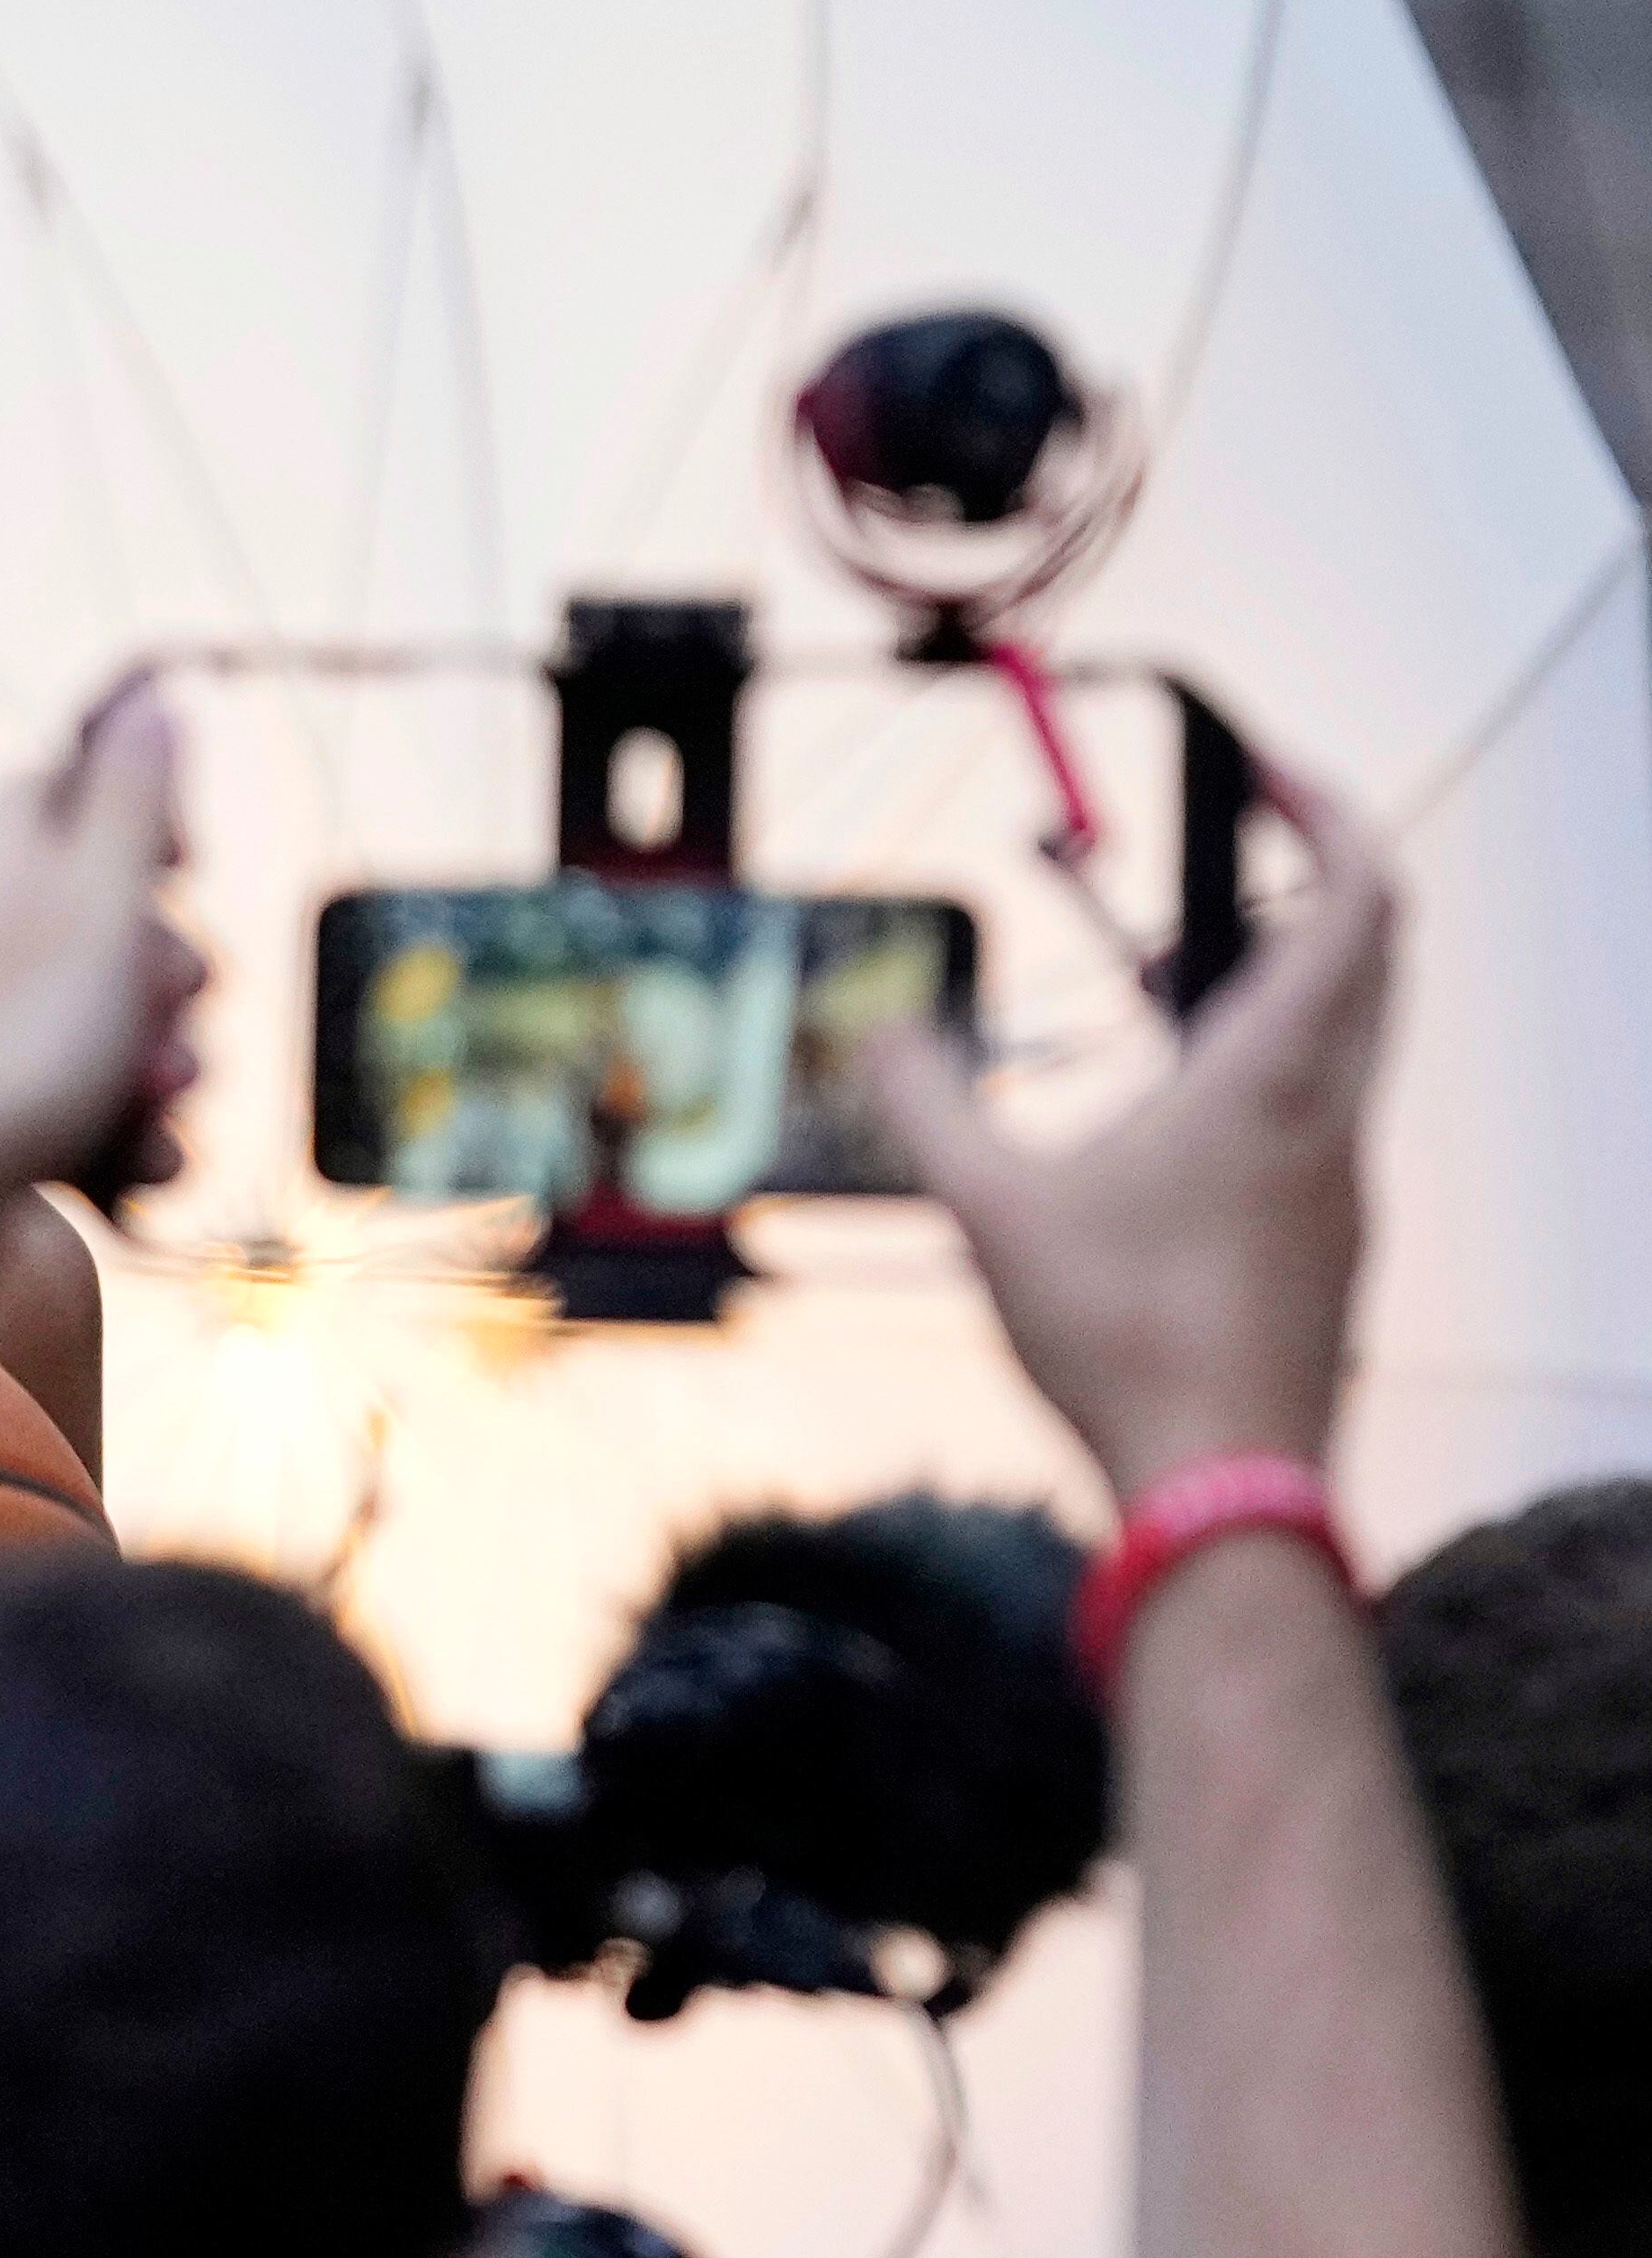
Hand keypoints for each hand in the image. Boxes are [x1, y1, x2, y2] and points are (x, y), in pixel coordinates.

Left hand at [0, 663, 204, 1207]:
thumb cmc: (3, 1044)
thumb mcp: (91, 898)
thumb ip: (129, 796)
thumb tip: (152, 691)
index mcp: (10, 860)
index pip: (78, 785)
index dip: (149, 811)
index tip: (183, 859)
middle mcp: (1, 938)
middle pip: (133, 922)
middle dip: (178, 977)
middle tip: (152, 1008)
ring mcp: (6, 1033)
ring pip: (137, 1030)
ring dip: (170, 1071)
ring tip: (142, 1101)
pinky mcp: (14, 1121)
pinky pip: (112, 1116)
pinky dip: (135, 1140)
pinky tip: (130, 1166)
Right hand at [868, 753, 1392, 1500]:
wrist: (1224, 1485)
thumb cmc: (1123, 1338)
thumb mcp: (989, 1207)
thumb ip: (927, 1104)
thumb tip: (887, 1034)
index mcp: (1273, 1075)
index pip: (1357, 894)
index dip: (1326, 812)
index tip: (1272, 772)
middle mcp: (1331, 1114)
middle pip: (1370, 952)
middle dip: (1305, 880)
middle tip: (1228, 853)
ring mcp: (1343, 1184)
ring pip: (1346, 1038)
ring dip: (1279, 982)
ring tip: (1169, 982)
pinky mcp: (1330, 1244)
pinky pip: (1319, 1115)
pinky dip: (1268, 1071)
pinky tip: (1173, 1118)